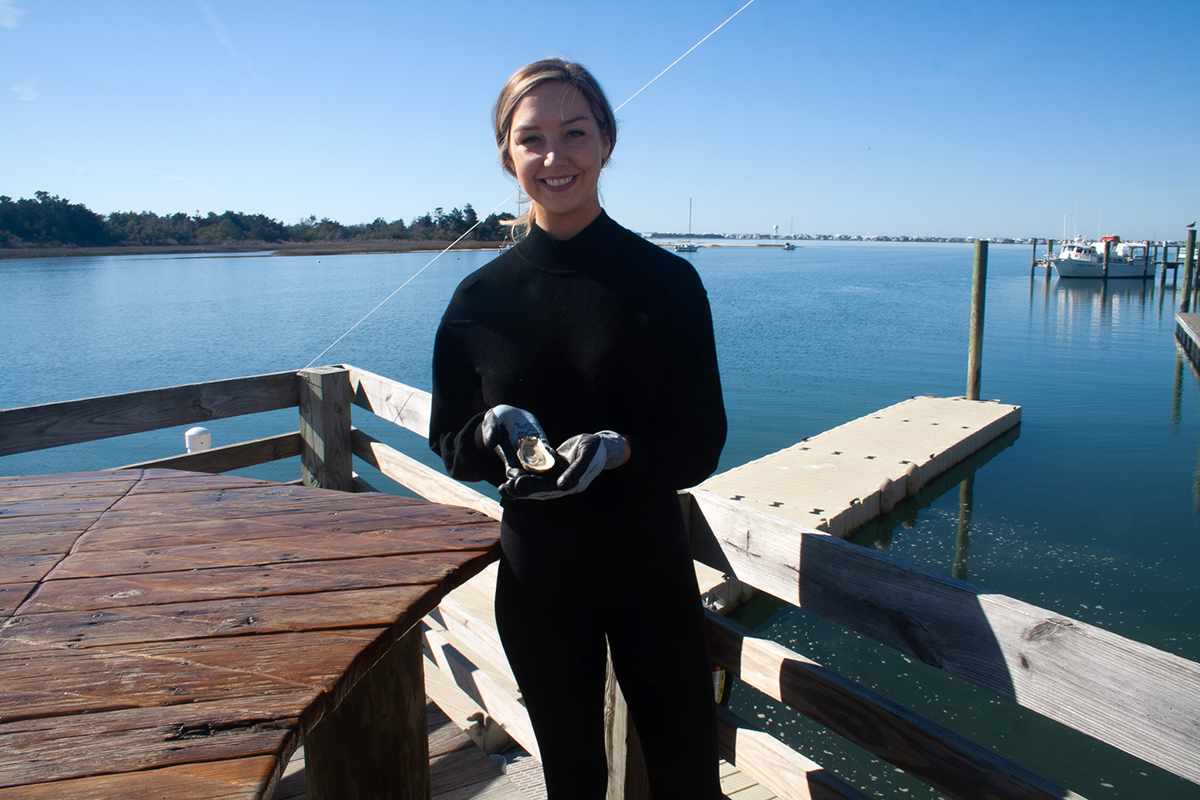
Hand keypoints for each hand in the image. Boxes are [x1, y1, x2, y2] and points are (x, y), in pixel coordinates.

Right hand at [480, 405, 550, 477]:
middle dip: (534, 477)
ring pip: (542, 464)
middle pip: (529, 472)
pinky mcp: (543, 444)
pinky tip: (559, 459)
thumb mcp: (492, 421)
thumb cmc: (496, 419)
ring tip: (553, 472)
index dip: (515, 474)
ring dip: (548, 470)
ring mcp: (534, 452)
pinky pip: (549, 451)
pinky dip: (553, 456)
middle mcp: (522, 458)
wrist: (511, 415)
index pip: (512, 470)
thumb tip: (490, 444)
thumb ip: (491, 431)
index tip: (518, 475)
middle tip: (539, 480)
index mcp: (508, 457)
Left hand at [501, 431, 624, 499]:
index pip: (549, 489)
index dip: (532, 488)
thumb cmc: (595, 448)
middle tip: (503, 488)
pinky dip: (525, 473)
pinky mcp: (552, 469)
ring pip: (535, 483)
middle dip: (521, 489)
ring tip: (502, 486)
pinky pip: (537, 473)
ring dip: (519, 485)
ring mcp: (556, 477)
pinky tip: (510, 472)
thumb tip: (562, 487)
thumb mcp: (587, 456)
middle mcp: (562, 484)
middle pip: (538, 489)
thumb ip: (576, 471)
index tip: (517, 485)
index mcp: (571, 485)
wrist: (600, 444)